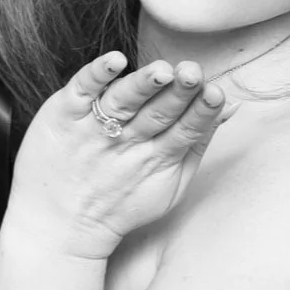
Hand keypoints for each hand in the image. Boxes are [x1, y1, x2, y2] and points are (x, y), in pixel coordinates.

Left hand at [14, 52, 230, 258]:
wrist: (58, 229)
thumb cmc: (122, 201)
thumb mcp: (172, 182)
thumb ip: (200, 143)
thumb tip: (231, 106)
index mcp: (158, 157)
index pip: (187, 129)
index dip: (202, 111)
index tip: (216, 92)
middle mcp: (127, 142)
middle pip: (157, 113)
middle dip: (177, 92)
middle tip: (191, 72)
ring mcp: (94, 130)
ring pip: (123, 102)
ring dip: (143, 84)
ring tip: (161, 71)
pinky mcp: (63, 116)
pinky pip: (82, 91)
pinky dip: (98, 74)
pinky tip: (115, 60)